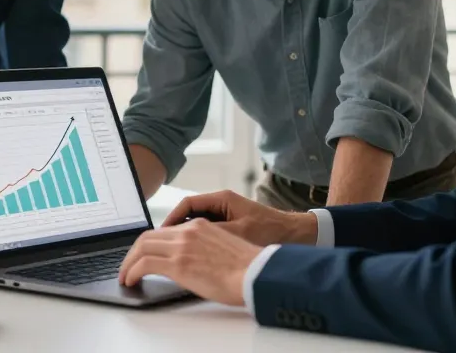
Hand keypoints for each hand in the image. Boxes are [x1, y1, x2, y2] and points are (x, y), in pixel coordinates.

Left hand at [119, 218, 261, 305]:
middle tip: (128, 266)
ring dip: (129, 262)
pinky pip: (144, 264)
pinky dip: (132, 271)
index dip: (148, 243)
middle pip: (148, 237)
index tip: (142, 255)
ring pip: (142, 248)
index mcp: (200, 226)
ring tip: (125, 276)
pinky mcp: (178, 264)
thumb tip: (192, 264)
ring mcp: (182, 246)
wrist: (256, 274)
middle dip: (133, 252)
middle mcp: (188, 232)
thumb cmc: (247, 268)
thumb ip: (203, 249)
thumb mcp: (222, 248)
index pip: (164, 230)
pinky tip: (130, 280)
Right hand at [162, 190, 318, 246]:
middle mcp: (222, 203)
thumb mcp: (237, 234)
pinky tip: (193, 256)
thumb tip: (185, 242)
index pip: (186, 205)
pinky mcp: (232, 226)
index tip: (158, 235)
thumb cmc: (270, 232)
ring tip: (172, 253)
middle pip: (187, 213)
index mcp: (221, 200)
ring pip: (196, 223)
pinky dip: (197, 241)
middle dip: (172, 230)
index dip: (170, 220)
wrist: (297, 236)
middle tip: (159, 246)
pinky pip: (207, 231)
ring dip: (184, 236)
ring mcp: (227, 214)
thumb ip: (211, 234)